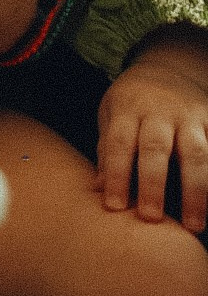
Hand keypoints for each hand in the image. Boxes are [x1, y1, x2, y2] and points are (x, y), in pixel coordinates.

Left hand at [96, 28, 207, 232]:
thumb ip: (106, 148)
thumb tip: (99, 188)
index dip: (117, 174)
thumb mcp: (111, 112)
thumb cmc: (133, 101)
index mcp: (129, 107)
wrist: (169, 69)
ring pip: (195, 152)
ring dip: (195, 191)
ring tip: (192, 226)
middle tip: (149, 218)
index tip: (114, 206)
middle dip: (153, 184)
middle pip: (156, 147)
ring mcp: (190, 116)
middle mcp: (160, 110)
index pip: (120, 142)